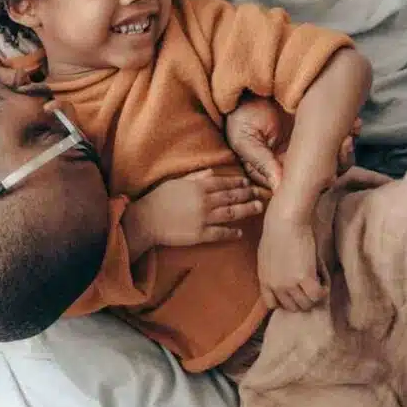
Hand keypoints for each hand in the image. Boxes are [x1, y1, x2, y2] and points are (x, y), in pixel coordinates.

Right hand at [134, 169, 270, 246]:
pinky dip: (232, 232)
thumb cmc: (158, 199)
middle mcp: (204, 201)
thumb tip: (212, 171)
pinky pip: (220, 233)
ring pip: (231, 213)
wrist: (146, 220)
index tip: (248, 183)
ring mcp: (203, 218)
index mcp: (198, 187)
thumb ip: (195, 176)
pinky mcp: (200, 234)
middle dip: (248, 195)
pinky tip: (240, 232)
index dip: (239, 183)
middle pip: (232, 197)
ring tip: (257, 208)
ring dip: (246, 210)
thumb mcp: (176, 182)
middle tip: (260, 194)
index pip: (224, 182)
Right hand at [226, 95, 360, 189]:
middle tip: (344, 145)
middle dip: (338, 163)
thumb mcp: (245, 141)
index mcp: (277, 171)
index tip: (328, 174)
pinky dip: (350, 131)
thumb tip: (280, 189)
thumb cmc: (242, 116)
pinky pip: (341, 137)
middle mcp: (295, 163)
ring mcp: (309, 147)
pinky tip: (354, 123)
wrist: (251, 88)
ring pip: (336, 160)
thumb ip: (262, 163)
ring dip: (347, 150)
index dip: (315, 182)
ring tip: (350, 134)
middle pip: (322, 176)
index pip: (299, 186)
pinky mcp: (320, 130)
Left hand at [257, 207, 325, 310]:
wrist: (284, 221)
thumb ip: (273, 270)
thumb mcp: (267, 255)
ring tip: (317, 280)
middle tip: (309, 285)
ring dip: (314, 295)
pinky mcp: (304, 278)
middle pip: (291, 307)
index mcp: (263, 279)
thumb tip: (283, 276)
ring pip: (306, 304)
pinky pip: (317, 295)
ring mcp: (289, 284)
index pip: (272, 304)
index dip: (285, 300)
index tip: (294, 291)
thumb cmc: (276, 231)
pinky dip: (323, 290)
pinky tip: (323, 279)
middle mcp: (275, 285)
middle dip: (302, 299)